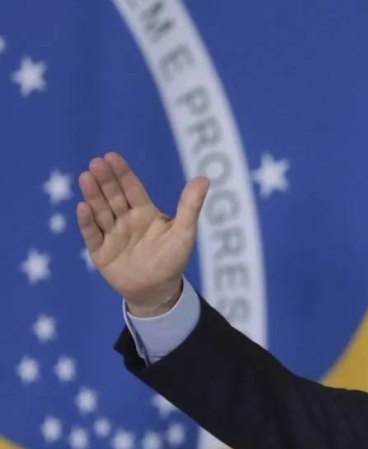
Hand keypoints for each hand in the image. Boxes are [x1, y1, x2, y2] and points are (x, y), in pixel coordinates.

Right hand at [76, 152, 208, 316]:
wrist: (158, 291)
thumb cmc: (172, 260)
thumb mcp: (184, 232)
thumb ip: (190, 206)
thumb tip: (204, 178)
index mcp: (144, 213)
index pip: (132, 189)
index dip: (122, 174)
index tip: (111, 157)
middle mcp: (125, 220)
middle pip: (113, 197)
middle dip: (105, 180)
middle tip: (96, 163)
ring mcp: (111, 235)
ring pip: (100, 211)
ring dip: (93, 195)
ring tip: (85, 177)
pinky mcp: (100, 252)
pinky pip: (92, 235)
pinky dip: (87, 222)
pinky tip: (83, 207)